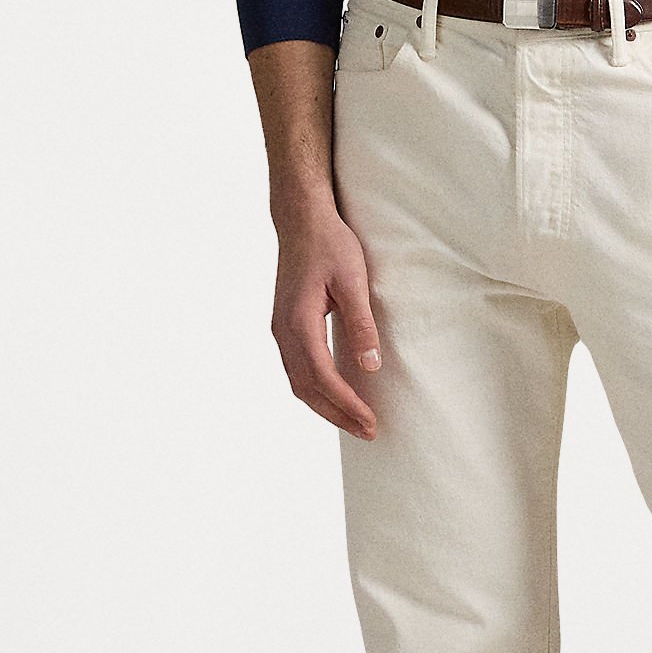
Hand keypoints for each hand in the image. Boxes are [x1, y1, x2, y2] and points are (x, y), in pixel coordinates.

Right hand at [272, 203, 382, 438]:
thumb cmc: (329, 244)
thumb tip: (370, 366)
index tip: (370, 422)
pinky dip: (315, 389)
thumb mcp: (353, 281)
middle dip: (337, 414)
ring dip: (325, 406)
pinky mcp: (284, 326)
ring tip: (355, 421)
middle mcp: (283, 331)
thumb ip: (361, 324)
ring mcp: (280, 330)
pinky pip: (296, 369)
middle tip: (368, 432)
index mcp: (298, 322)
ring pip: (298, 382)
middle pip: (306, 388)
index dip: (346, 404)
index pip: (322, 377)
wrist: (301, 220)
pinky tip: (335, 395)